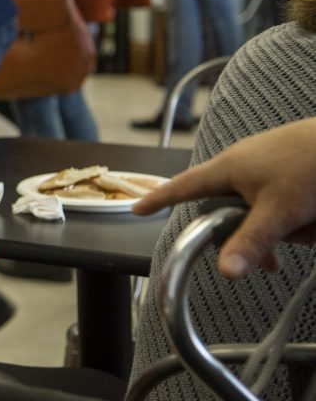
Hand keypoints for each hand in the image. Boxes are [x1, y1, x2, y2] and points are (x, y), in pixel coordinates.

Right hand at [133, 118, 315, 279]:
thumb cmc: (311, 163)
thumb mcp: (279, 212)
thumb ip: (251, 242)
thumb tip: (225, 272)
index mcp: (227, 168)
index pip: (182, 186)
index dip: (158, 199)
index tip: (137, 208)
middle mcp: (241, 165)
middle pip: (229, 210)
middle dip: (253, 237)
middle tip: (272, 262)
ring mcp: (265, 166)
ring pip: (261, 210)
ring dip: (284, 228)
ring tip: (308, 230)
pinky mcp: (287, 168)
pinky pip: (280, 202)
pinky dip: (295, 217)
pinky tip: (312, 220)